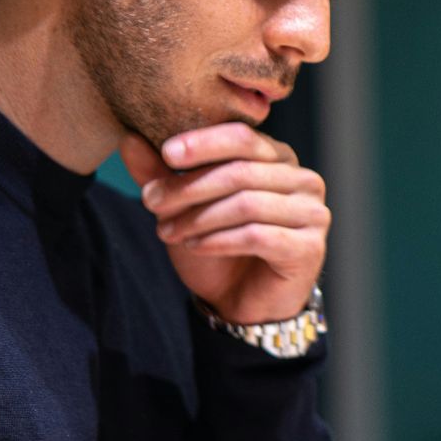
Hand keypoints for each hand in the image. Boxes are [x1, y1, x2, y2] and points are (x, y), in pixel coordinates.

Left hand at [121, 123, 329, 324]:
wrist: (240, 302)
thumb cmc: (217, 247)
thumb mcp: (182, 207)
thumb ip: (160, 174)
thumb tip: (128, 139)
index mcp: (278, 158)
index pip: (243, 137)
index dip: (204, 143)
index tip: (166, 153)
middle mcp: (303, 179)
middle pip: (240, 171)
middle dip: (189, 187)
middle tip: (151, 202)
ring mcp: (312, 213)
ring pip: (246, 203)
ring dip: (199, 217)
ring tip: (167, 232)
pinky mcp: (309, 248)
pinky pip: (258, 236)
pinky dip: (220, 240)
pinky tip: (196, 247)